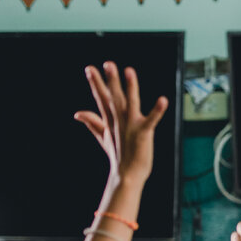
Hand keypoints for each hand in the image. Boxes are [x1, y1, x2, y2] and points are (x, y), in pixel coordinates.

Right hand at [74, 62, 168, 185]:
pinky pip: (151, 120)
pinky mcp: (144, 133)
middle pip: (113, 97)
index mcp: (111, 120)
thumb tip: (77, 113)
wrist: (127, 176)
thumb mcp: (103, 137)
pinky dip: (157, 111)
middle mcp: (119, 121)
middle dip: (111, 80)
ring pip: (129, 103)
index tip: (89, 69)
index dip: (96, 83)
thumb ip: (92, 122)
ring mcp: (131, 126)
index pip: (102, 98)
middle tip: (108, 63)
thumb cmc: (118, 156)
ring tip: (129, 70)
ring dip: (130, 87)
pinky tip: (163, 100)